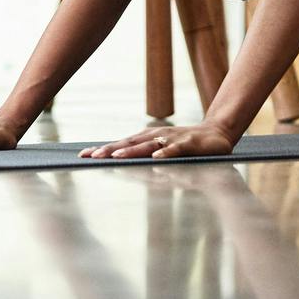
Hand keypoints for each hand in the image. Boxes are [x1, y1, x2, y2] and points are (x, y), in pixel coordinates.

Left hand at [82, 122, 235, 159]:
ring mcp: (171, 139)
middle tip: (91, 156)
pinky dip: (165, 153)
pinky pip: (175, 149)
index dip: (102, 149)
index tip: (82, 155)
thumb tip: (118, 163)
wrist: (216, 135)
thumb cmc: (184, 145)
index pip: (120, 144)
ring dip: (132, 151)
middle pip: (128, 144)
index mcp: (146, 139)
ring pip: (148, 145)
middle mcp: (155, 136)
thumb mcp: (160, 150)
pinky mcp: (188, 145)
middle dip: (109, 150)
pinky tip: (156, 158)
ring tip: (115, 157)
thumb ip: (142, 157)